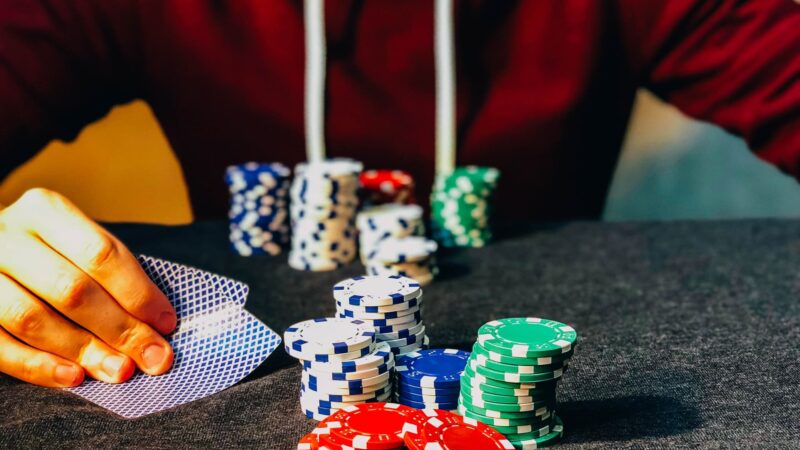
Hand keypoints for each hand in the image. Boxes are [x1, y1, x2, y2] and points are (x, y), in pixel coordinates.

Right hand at [0, 188, 174, 386]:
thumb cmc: (48, 252)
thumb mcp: (75, 242)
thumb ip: (111, 274)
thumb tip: (157, 324)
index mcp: (44, 211)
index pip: (100, 253)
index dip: (138, 292)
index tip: (166, 323)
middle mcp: (7, 236)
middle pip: (71, 289)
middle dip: (119, 329)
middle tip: (153, 357)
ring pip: (32, 318)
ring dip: (82, 351)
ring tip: (119, 371)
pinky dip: (38, 366)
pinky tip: (73, 377)